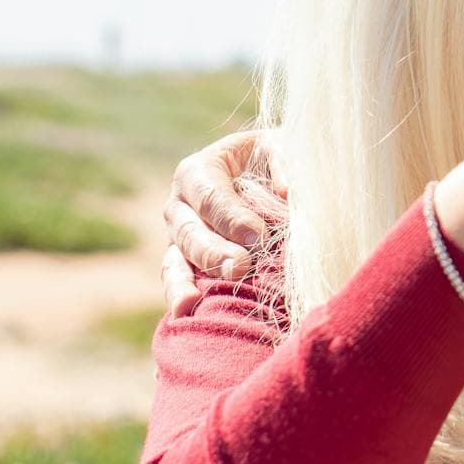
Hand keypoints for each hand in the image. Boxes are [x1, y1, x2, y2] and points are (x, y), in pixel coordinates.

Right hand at [163, 129, 288, 316]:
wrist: (274, 176)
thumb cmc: (279, 160)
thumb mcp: (286, 147)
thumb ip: (286, 162)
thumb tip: (288, 192)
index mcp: (200, 169)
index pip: (210, 194)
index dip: (231, 216)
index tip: (257, 235)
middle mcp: (182, 203)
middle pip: (189, 230)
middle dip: (214, 251)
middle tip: (240, 267)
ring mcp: (179, 235)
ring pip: (174, 259)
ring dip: (186, 281)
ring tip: (193, 303)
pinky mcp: (184, 261)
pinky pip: (176, 279)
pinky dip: (178, 296)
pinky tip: (185, 316)